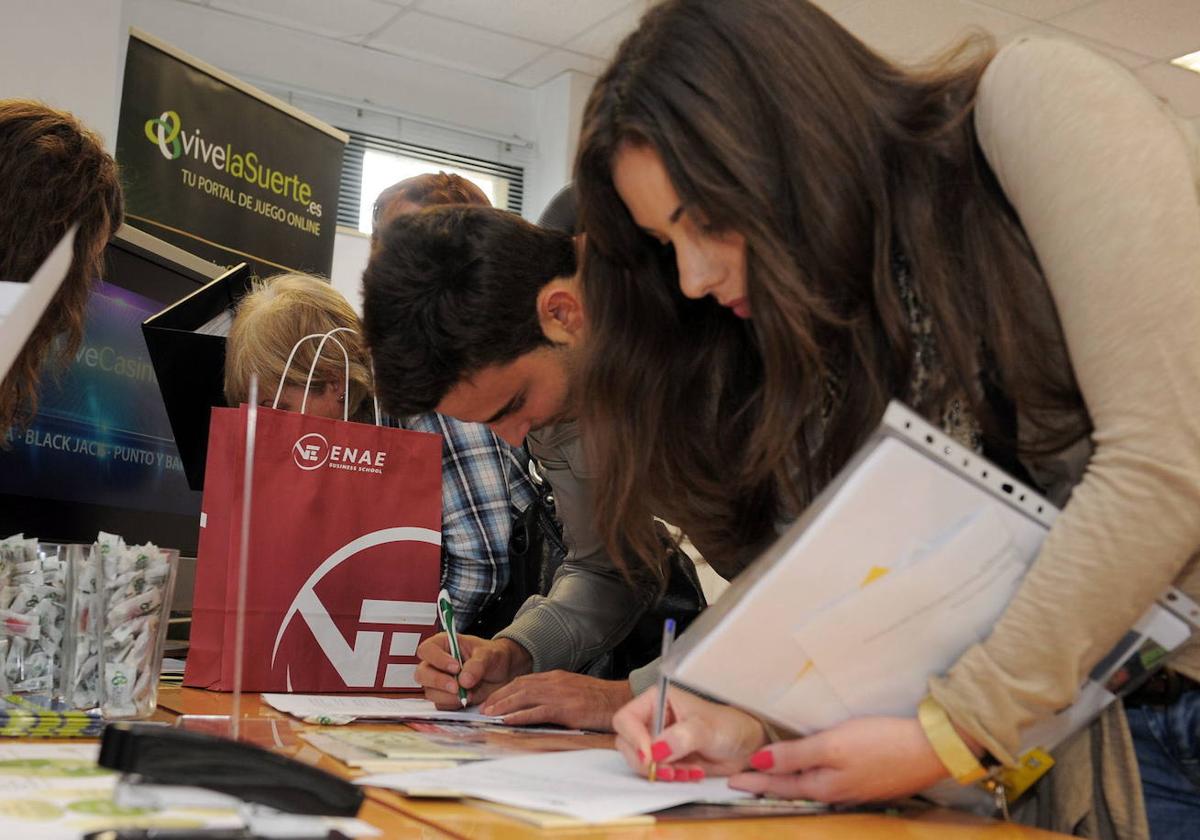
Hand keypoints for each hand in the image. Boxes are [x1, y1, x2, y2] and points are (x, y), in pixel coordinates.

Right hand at [414, 633, 531, 708]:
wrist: (502, 673)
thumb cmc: (492, 656)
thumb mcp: (488, 655)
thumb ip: (477, 664)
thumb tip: (464, 680)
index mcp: (443, 645)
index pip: (427, 650)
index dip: (437, 659)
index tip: (455, 667)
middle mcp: (436, 664)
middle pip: (422, 674)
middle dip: (438, 681)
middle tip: (457, 686)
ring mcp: (438, 682)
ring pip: (430, 692)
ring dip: (448, 696)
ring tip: (469, 693)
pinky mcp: (444, 698)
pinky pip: (440, 704)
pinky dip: (453, 704)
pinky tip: (467, 698)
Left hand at [481, 671, 631, 730]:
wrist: (620, 701)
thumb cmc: (599, 699)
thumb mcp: (574, 690)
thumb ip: (556, 694)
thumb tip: (538, 704)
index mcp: (556, 677)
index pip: (524, 680)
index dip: (506, 689)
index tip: (493, 698)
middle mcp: (555, 682)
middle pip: (519, 686)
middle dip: (499, 696)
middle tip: (485, 707)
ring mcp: (559, 694)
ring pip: (524, 697)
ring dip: (504, 705)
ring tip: (490, 713)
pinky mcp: (565, 709)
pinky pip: (537, 711)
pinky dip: (520, 715)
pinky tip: (508, 720)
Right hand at [612, 686, 767, 780]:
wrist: (745, 746)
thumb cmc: (729, 726)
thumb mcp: (706, 728)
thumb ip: (682, 736)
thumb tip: (657, 750)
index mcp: (656, 700)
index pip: (627, 719)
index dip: (634, 739)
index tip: (650, 757)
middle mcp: (652, 719)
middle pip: (627, 743)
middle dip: (647, 762)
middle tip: (669, 771)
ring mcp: (657, 741)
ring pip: (639, 761)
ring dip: (660, 772)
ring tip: (686, 772)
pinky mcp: (665, 759)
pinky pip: (654, 773)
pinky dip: (670, 778)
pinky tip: (691, 773)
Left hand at [729, 717, 949, 802]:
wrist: (933, 747)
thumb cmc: (882, 742)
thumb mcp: (833, 745)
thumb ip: (796, 755)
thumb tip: (760, 763)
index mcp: (824, 786)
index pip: (779, 784)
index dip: (754, 780)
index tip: (731, 780)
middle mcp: (837, 793)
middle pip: (794, 788)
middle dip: (768, 785)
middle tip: (743, 780)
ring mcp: (855, 790)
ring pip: (812, 786)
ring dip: (789, 782)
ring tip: (770, 777)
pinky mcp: (870, 781)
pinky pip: (831, 782)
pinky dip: (812, 778)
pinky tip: (813, 773)